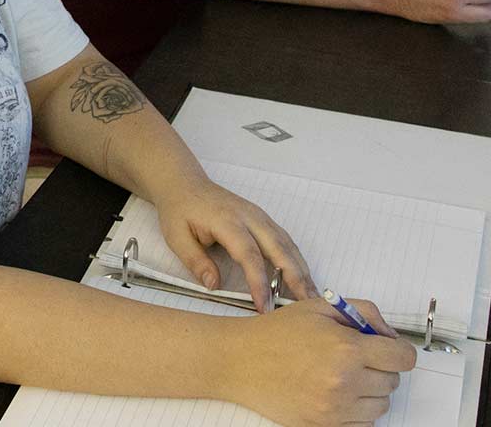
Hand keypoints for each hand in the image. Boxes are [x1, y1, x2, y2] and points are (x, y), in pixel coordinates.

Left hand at [153, 175, 315, 310]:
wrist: (186, 184)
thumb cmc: (180, 210)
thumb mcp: (176, 236)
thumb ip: (196, 261)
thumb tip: (214, 286)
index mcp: (228, 221)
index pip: (249, 255)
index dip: (259, 282)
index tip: (265, 307)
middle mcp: (250, 217)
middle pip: (279, 248)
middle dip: (296, 278)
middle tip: (308, 305)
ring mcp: (260, 217)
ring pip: (288, 245)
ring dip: (302, 271)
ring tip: (313, 297)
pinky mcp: (263, 220)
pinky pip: (285, 241)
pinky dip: (297, 261)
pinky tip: (303, 279)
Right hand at [222, 299, 416, 425]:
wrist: (240, 361)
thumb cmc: (276, 333)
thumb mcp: (321, 306)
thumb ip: (364, 313)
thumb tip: (389, 335)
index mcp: (347, 348)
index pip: (403, 357)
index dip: (398, 349)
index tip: (389, 348)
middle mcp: (345, 381)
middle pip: (393, 382)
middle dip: (380, 367)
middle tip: (357, 357)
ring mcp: (335, 409)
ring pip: (381, 406)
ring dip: (370, 391)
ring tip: (344, 376)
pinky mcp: (325, 426)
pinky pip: (363, 424)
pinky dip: (357, 411)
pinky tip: (337, 394)